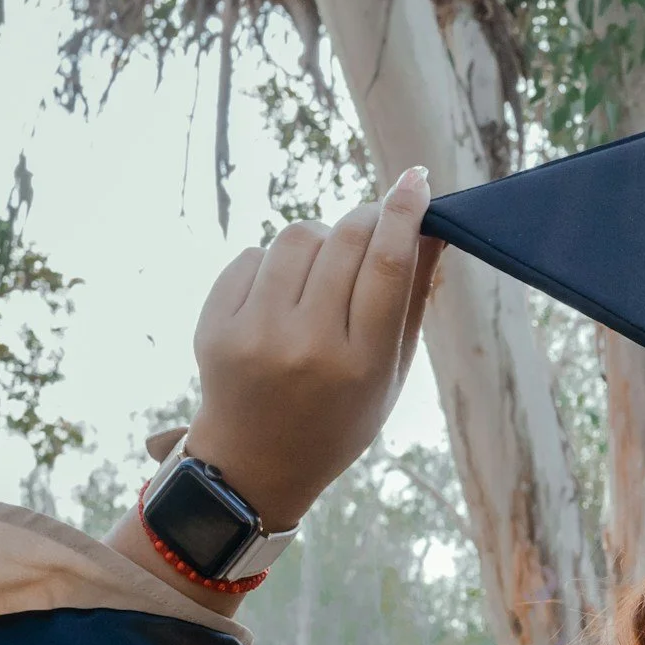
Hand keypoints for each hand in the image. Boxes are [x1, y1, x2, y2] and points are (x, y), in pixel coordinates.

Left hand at [182, 167, 442, 530]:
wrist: (254, 464)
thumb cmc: (339, 416)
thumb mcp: (390, 372)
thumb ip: (412, 301)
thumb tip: (430, 229)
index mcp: (361, 363)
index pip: (387, 264)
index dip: (404, 211)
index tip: (416, 180)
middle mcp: (306, 346)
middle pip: (344, 240)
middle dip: (365, 217)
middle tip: (373, 222)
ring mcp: (255, 335)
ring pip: (296, 237)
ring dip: (318, 238)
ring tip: (322, 269)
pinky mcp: (214, 327)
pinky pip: (252, 256)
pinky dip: (274, 263)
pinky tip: (281, 295)